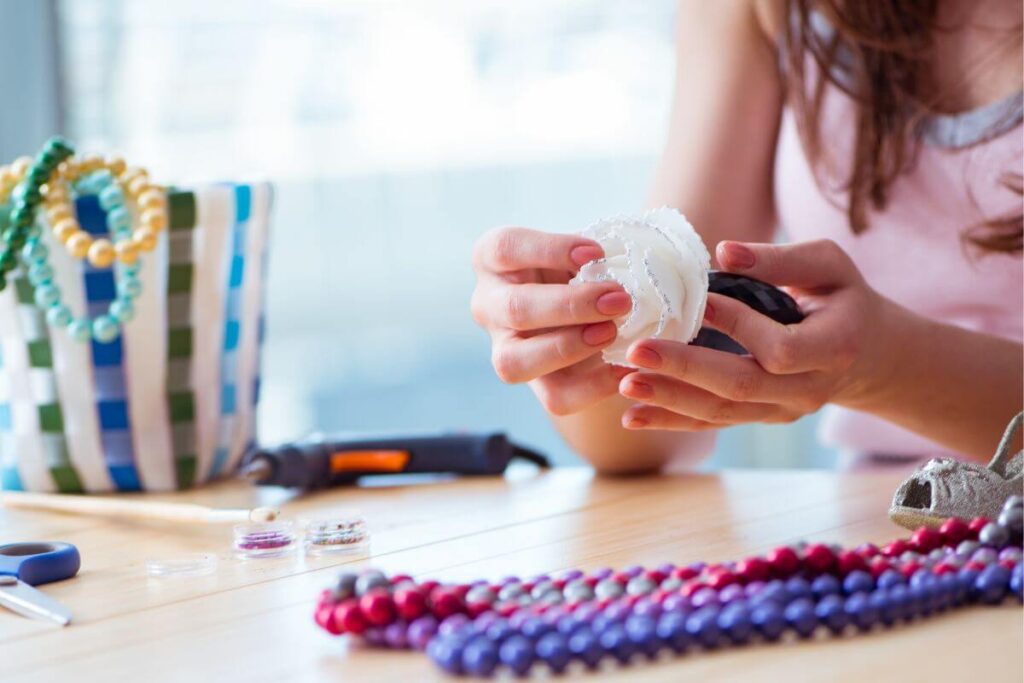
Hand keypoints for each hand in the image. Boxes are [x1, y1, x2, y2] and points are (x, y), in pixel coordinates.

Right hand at [470, 227, 633, 415]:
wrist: (583, 311)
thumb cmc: (577, 267)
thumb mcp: (577, 250)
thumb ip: (588, 257)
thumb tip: (611, 268)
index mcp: (492, 258)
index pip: (505, 249)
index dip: (550, 251)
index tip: (595, 254)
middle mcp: (487, 303)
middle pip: (514, 308)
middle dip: (571, 306)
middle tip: (619, 300)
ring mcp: (501, 347)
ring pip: (515, 362)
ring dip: (568, 349)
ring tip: (611, 333)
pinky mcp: (532, 383)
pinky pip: (553, 397)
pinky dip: (593, 387)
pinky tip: (624, 369)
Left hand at [617, 239, 898, 430]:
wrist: (869, 356)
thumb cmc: (845, 299)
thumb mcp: (830, 266)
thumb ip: (780, 259)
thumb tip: (723, 253)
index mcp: (832, 348)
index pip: (780, 349)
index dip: (739, 326)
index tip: (699, 301)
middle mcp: (808, 389)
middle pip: (740, 387)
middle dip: (685, 370)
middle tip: (637, 352)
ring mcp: (783, 411)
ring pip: (722, 413)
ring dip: (669, 400)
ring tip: (625, 384)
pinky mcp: (761, 418)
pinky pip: (713, 424)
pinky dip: (671, 421)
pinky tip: (631, 417)